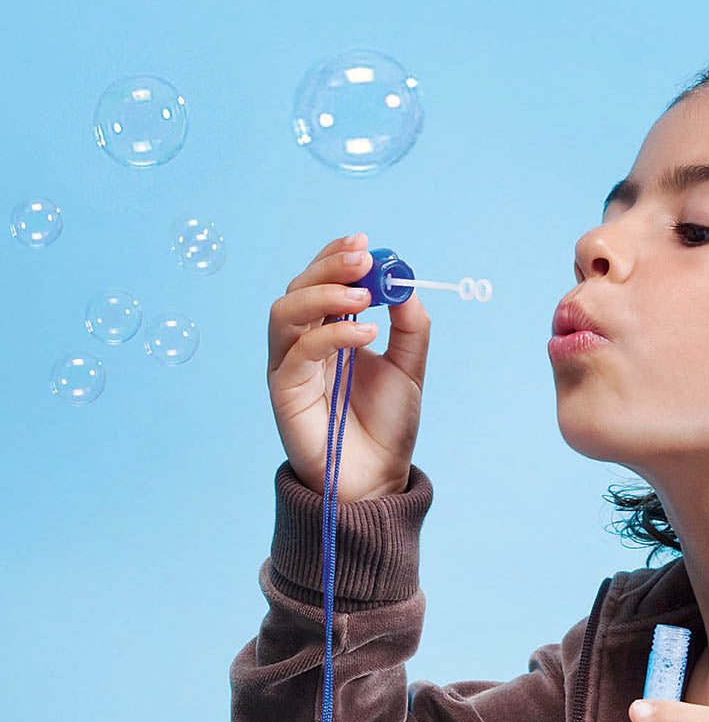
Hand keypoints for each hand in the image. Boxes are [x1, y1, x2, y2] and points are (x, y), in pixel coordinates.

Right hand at [267, 232, 431, 501]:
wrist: (379, 479)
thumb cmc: (388, 426)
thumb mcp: (410, 368)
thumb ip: (410, 327)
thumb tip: (406, 283)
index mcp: (330, 333)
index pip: (322, 282)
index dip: (336, 257)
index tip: (364, 242)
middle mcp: (305, 345)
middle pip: (299, 289)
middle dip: (329, 267)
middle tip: (363, 259)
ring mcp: (291, 368)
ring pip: (285, 312)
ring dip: (322, 294)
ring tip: (364, 297)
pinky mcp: (285, 392)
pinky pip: (297, 352)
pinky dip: (331, 334)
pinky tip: (365, 334)